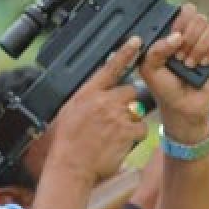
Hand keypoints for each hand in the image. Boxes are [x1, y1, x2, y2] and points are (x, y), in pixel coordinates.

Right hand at [48, 37, 148, 189]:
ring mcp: (117, 116)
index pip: (109, 68)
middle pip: (131, 91)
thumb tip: (100, 92)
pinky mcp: (128, 132)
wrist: (70, 167)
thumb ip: (88, 98)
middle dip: (128, 103)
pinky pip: (141, 129)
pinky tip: (119, 143)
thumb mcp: (70, 112)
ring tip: (113, 135)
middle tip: (116, 118)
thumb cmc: (68, 143)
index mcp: (87, 93)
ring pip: (137, 112)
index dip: (125, 53)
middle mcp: (103, 102)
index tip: (136, 41)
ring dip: (131, 121)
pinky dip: (134, 136)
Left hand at [139, 4, 208, 144]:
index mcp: (174, 33)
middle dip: (188, 38)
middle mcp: (192, 35)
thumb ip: (155, 49)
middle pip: (198, 17)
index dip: (179, 22)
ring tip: (189, 64)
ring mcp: (208, 44)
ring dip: (199, 47)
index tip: (173, 40)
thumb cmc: (165, 88)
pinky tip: (203, 64)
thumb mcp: (149, 69)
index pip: (182, 12)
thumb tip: (176, 37)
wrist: (181, 108)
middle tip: (179, 57)